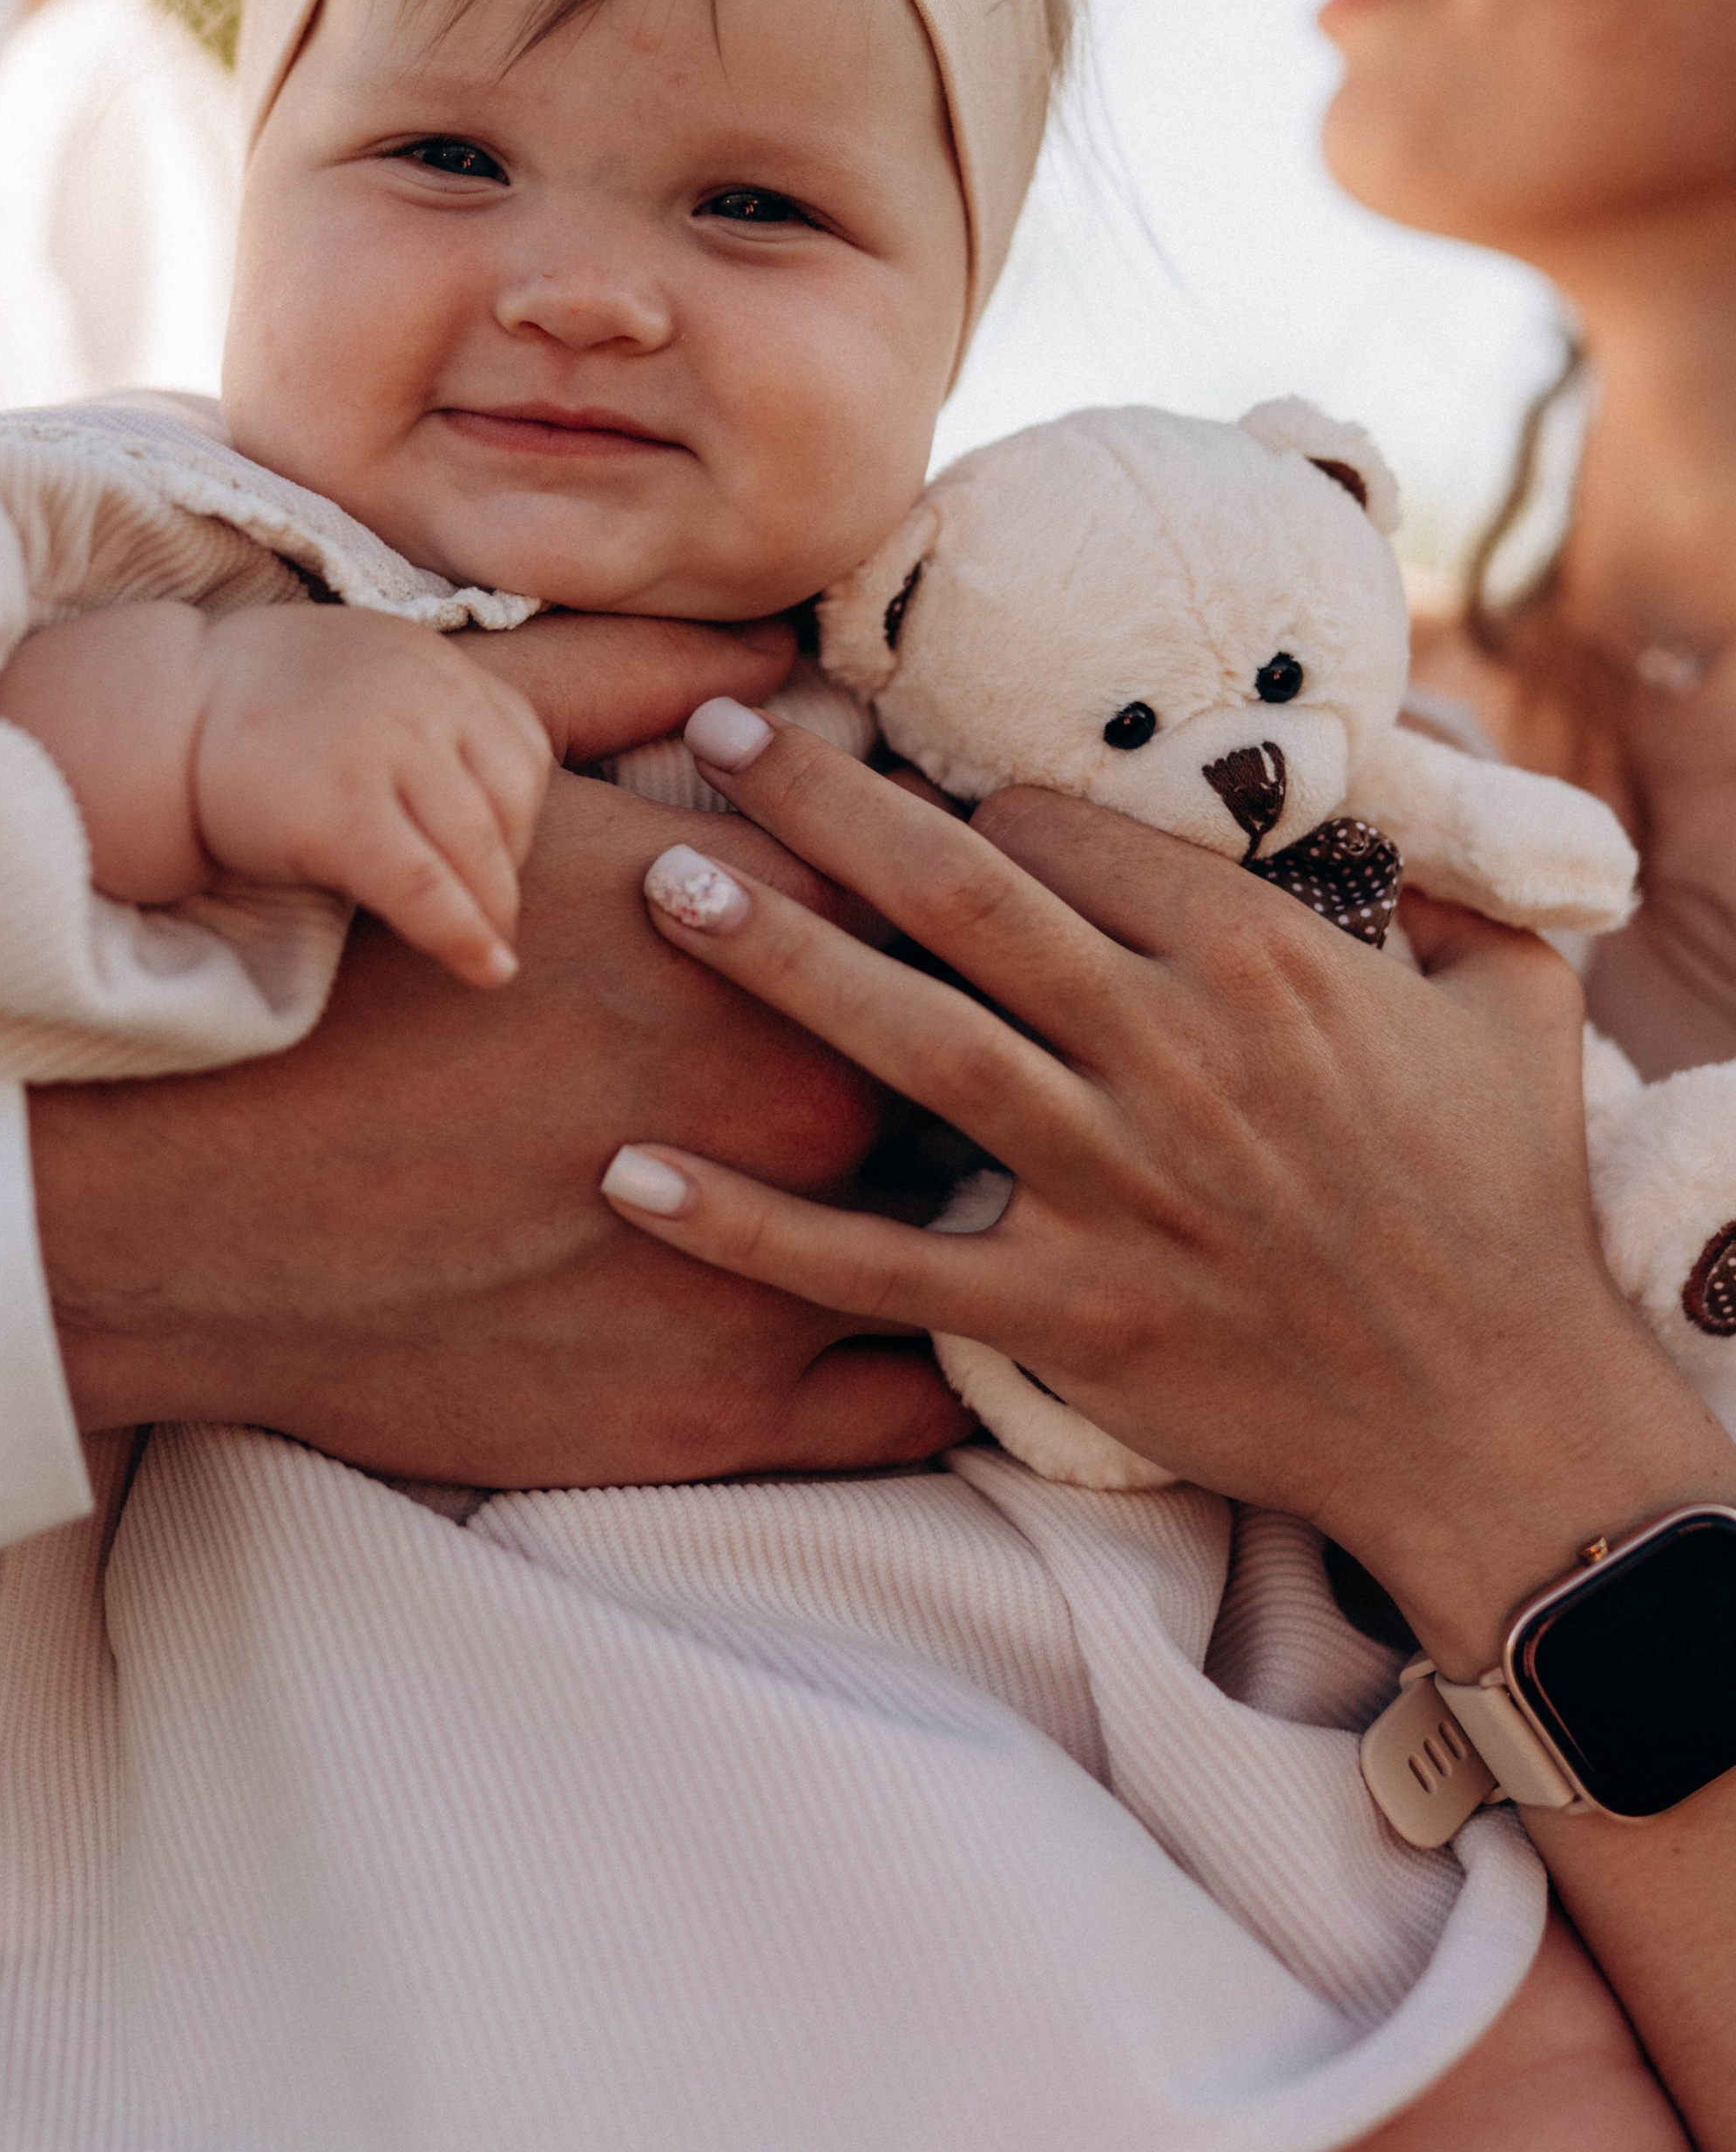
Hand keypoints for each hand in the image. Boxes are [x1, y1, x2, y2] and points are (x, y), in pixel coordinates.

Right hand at [0, 597, 555, 990]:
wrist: (162, 710)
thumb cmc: (262, 709)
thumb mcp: (367, 677)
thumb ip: (431, 716)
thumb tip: (490, 807)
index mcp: (434, 666)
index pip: (522, 750)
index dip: (521, 816)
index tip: (499, 858)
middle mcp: (422, 701)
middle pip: (510, 806)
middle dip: (508, 873)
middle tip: (496, 920)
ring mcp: (385, 753)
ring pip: (479, 851)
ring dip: (493, 911)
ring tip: (486, 947)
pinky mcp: (341, 813)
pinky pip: (426, 887)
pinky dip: (465, 934)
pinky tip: (487, 969)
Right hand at [28, 615, 963, 1485]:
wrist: (194, 1198)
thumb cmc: (352, 977)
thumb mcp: (498, 798)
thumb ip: (656, 721)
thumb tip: (782, 677)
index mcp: (769, 932)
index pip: (964, 907)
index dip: (985, 922)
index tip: (1005, 938)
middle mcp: (798, 1093)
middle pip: (992, 1074)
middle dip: (1013, 1072)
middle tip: (1042, 1076)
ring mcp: (771, 1266)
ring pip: (970, 1243)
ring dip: (986, 1222)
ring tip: (1023, 1212)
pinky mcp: (723, 1412)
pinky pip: (916, 1400)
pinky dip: (943, 1362)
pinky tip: (953, 1331)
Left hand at [600, 706, 1735, 1675]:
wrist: (1500, 1420)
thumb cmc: (1505, 1200)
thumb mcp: (1515, 1001)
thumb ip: (1448, 875)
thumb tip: (1417, 760)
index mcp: (1256, 960)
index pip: (1064, 829)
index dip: (962, 786)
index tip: (886, 758)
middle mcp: (1165, 1052)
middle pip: (956, 894)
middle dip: (821, 802)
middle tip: (709, 731)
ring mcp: (1106, 1184)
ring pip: (906, 1041)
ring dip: (774, 957)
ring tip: (661, 882)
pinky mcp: (1061, 1311)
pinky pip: (876, 1265)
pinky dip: (749, 1225)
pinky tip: (637, 1174)